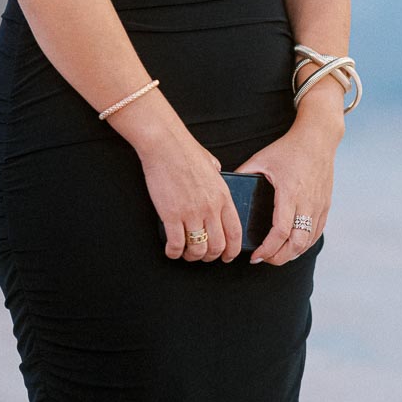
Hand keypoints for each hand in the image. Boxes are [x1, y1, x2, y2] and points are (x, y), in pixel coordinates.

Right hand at [139, 136, 242, 262]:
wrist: (165, 144)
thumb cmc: (186, 150)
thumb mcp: (211, 163)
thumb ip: (217, 174)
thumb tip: (217, 173)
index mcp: (223, 196)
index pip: (235, 232)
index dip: (232, 250)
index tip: (227, 256)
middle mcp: (211, 208)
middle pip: (217, 246)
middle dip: (211, 257)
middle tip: (202, 256)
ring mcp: (192, 213)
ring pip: (198, 249)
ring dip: (192, 256)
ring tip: (185, 253)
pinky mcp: (172, 215)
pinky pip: (176, 244)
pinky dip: (174, 252)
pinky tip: (171, 250)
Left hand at [234, 115, 341, 265]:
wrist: (318, 139)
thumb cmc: (288, 148)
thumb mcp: (261, 158)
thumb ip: (244, 173)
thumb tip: (228, 189)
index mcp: (290, 193)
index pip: (280, 232)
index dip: (267, 249)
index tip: (256, 256)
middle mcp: (307, 203)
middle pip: (296, 244)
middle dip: (279, 258)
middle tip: (265, 260)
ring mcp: (319, 205)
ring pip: (308, 242)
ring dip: (292, 254)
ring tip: (276, 255)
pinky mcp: (325, 205)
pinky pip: (317, 233)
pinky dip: (305, 244)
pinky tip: (293, 245)